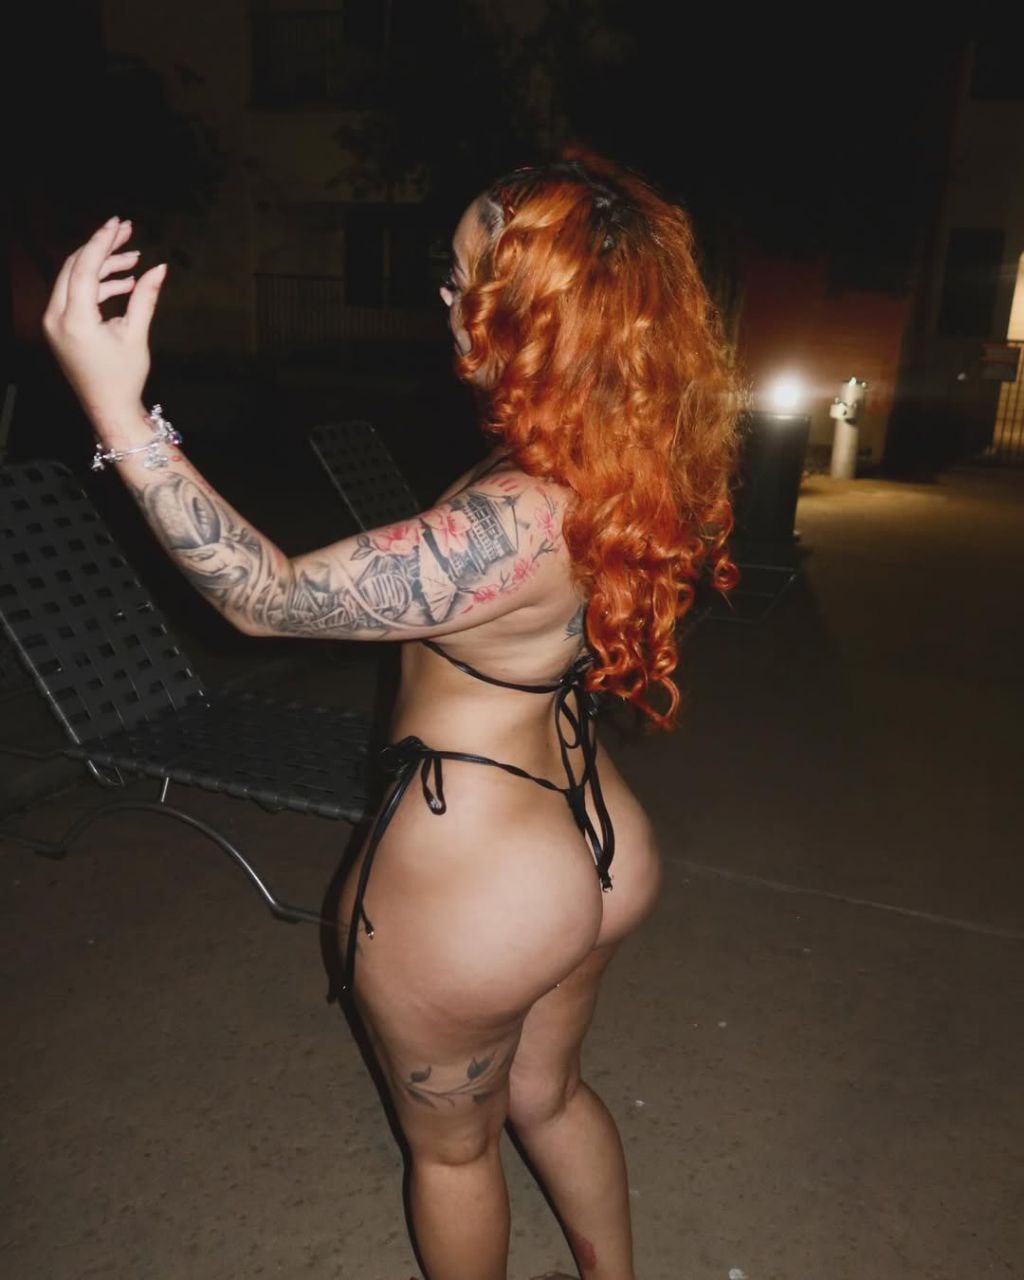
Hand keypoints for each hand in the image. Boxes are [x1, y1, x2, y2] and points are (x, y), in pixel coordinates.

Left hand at [42, 216, 167, 428]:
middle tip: (127, 233)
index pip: (84, 267)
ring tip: (134, 262)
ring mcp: (54, 322)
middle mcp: (56, 318)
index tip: (119, 224)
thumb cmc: (123, 377)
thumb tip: (160, 268)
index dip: (103, 242)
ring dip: (103, 268)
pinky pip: (75, 295)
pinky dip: (97, 286)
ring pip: (75, 279)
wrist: (107, 409)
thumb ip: (146, 297)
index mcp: (75, 320)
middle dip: (102, 248)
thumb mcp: (136, 335)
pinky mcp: (59, 327)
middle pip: (75, 267)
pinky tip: (124, 284)